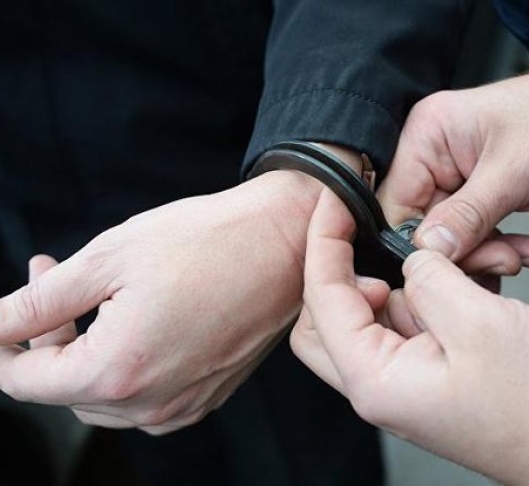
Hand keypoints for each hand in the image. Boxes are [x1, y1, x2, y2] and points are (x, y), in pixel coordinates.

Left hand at [0, 170, 323, 434]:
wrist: (284, 241)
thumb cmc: (206, 241)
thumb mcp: (108, 258)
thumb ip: (38, 301)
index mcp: (119, 370)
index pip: (25, 382)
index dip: (2, 345)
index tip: (5, 313)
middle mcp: (152, 403)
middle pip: (66, 391)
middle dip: (47, 339)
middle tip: (50, 278)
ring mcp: (185, 404)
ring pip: (106, 397)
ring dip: (87, 353)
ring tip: (97, 298)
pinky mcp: (209, 395)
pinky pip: (147, 399)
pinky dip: (127, 366)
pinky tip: (136, 323)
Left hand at [291, 190, 528, 485]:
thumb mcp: (479, 320)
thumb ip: (431, 276)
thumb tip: (410, 257)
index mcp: (376, 379)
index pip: (323, 300)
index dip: (324, 243)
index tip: (335, 203)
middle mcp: (380, 384)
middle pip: (329, 317)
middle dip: (345, 271)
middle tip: (374, 239)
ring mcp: (403, 380)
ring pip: (373, 316)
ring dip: (405, 283)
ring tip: (456, 270)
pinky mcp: (427, 373)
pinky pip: (409, 324)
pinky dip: (428, 297)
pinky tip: (465, 289)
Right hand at [378, 69, 528, 270]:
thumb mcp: (515, 173)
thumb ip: (468, 216)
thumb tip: (429, 253)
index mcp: (425, 136)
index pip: (396, 207)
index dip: (418, 245)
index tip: (455, 268)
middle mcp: (429, 155)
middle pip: (421, 227)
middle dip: (465, 253)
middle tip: (504, 262)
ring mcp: (450, 175)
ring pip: (448, 237)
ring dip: (487, 254)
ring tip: (523, 256)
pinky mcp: (471, 193)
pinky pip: (471, 233)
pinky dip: (498, 248)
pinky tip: (527, 252)